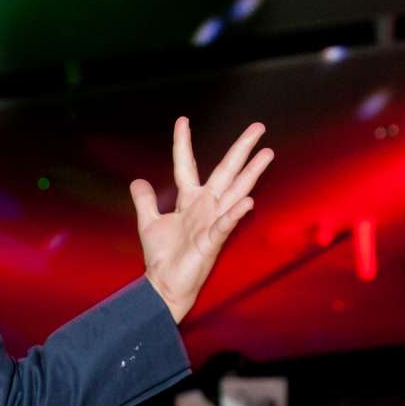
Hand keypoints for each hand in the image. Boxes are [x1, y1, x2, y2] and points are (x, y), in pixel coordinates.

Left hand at [131, 119, 273, 322]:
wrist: (164, 285)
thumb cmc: (163, 257)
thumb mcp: (148, 223)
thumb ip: (145, 201)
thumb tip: (137, 181)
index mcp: (189, 200)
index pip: (186, 165)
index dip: (183, 143)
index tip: (183, 120)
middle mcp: (205, 207)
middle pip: (225, 171)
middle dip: (241, 149)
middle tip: (258, 127)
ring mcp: (211, 222)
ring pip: (235, 192)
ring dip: (251, 173)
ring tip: (267, 154)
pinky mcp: (212, 241)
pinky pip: (225, 225)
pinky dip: (236, 213)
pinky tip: (248, 201)